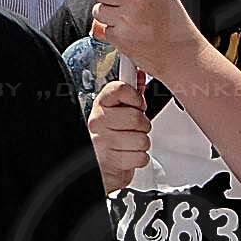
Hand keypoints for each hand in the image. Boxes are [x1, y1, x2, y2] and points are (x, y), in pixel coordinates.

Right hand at [88, 76, 151, 192]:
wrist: (98, 164)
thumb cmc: (109, 137)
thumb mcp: (115, 113)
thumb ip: (128, 95)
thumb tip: (139, 76)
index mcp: (100, 105)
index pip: (120, 89)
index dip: (136, 97)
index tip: (138, 103)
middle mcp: (97, 121)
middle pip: (137, 117)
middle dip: (142, 126)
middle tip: (133, 129)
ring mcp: (103, 141)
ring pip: (142, 139)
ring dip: (141, 144)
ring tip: (129, 144)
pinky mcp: (111, 160)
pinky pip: (141, 157)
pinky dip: (139, 158)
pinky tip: (128, 155)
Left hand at [91, 0, 207, 86]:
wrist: (183, 57)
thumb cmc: (175, 26)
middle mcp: (137, 0)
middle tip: (116, 0)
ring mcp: (127, 19)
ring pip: (98, 9)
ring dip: (108, 15)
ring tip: (128, 21)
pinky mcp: (120, 38)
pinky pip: (103, 29)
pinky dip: (113, 32)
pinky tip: (129, 34)